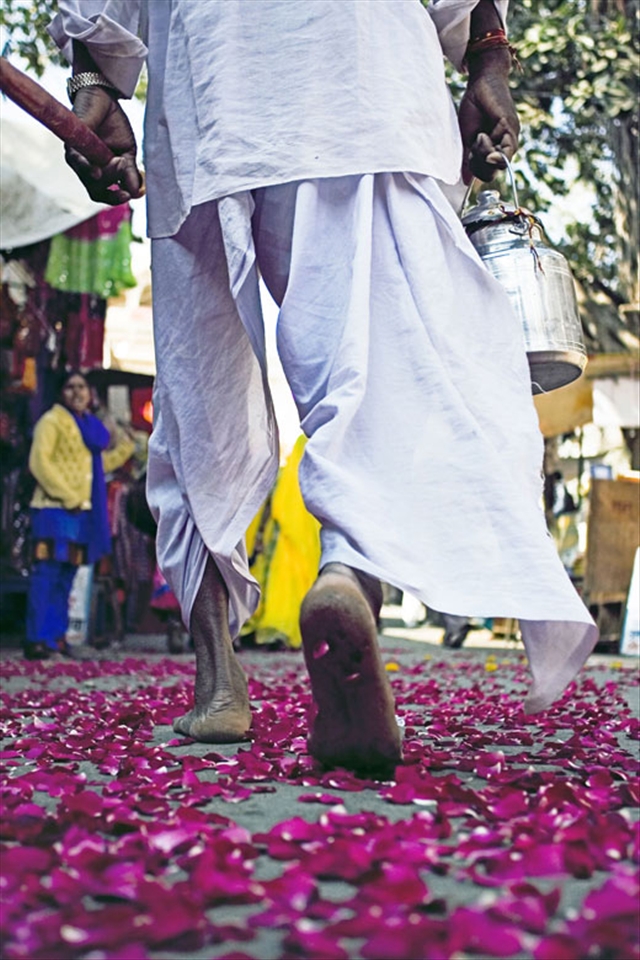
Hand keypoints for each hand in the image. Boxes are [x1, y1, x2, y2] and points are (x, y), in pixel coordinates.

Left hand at [65, 86, 143, 204]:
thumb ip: (130, 172)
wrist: (104, 99)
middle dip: (113, 190)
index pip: (104, 193)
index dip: (115, 199)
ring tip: (119, 161)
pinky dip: (88, 169)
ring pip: (89, 180)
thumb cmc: (114, 124)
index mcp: (101, 171)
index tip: (128, 196)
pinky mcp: (71, 146)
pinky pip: (77, 163)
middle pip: (96, 191)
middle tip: (124, 176)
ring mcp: (77, 159)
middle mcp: (87, 168)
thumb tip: (136, 192)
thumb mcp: (127, 152)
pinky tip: (98, 170)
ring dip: (107, 175)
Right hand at [458, 56, 519, 183]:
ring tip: (479, 136)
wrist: (481, 82)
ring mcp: (511, 137)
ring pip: (500, 162)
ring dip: (485, 153)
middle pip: (494, 171)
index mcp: (493, 149)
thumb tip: (466, 182)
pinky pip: (507, 150)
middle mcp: (505, 145)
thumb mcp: (466, 138)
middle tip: (473, 145)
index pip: (488, 173)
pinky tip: (484, 137)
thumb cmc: (474, 107)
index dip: (476, 171)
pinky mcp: (512, 128)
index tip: (468, 156)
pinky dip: (495, 148)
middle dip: (480, 164)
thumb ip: (467, 160)